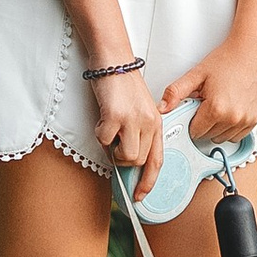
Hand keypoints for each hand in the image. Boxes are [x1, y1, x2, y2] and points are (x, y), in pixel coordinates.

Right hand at [90, 67, 164, 196]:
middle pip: (138, 161)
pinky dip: (99, 134)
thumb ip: (138, 132)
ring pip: (124, 156)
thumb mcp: (140, 110)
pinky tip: (102, 119)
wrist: (113, 61)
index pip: (157, 159)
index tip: (140, 195)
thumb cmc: (123, 85)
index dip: (149, 181)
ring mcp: (133, 120)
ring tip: (109, 129)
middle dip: (122, 158)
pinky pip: (105, 141)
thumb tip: (126, 159)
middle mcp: (149, 122)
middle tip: (114, 140)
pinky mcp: (116, 116)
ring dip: (112, 148)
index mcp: (157, 122)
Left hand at [161, 39, 256, 152]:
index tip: (194, 108)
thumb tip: (162, 108)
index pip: (194, 131)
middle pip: (207, 135)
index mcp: (216, 108)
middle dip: (203, 123)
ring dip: (216, 127)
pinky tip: (229, 110)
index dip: (191, 120)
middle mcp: (232, 118)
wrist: (251, 51)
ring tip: (218, 105)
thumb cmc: (227, 60)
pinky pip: (237, 135)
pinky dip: (230, 127)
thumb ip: (175, 92)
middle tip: (206, 103)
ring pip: (222, 137)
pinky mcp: (254, 119)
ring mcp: (245, 120)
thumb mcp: (196, 74)